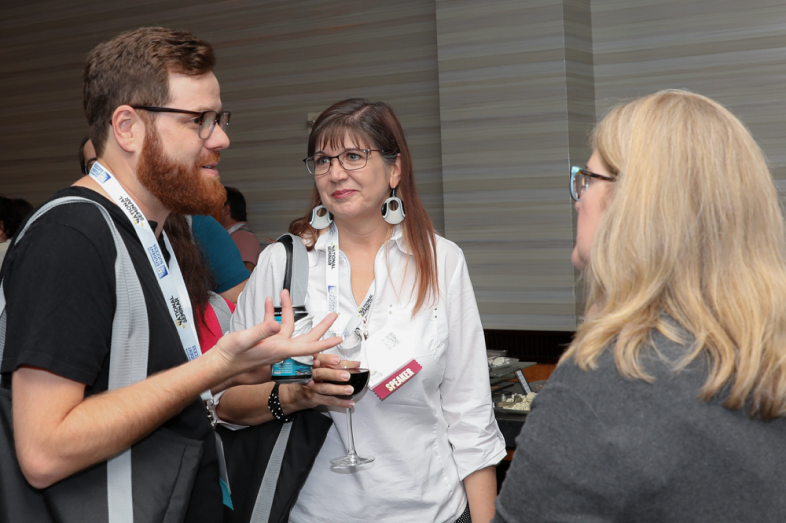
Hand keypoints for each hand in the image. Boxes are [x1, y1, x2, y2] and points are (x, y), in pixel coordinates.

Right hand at [210, 290, 340, 380]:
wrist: (219, 365)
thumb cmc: (230, 356)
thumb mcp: (245, 340)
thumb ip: (261, 331)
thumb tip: (275, 323)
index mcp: (279, 350)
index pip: (308, 347)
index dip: (325, 342)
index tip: (339, 338)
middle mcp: (279, 349)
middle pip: (306, 337)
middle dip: (321, 326)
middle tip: (333, 316)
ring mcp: (272, 345)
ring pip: (288, 327)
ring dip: (287, 310)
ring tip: (285, 294)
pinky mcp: (264, 342)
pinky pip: (272, 326)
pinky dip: (270, 313)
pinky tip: (267, 302)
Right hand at [287, 354, 361, 408]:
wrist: (290, 393)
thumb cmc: (306, 376)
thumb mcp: (315, 366)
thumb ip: (331, 363)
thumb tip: (354, 364)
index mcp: (310, 363)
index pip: (319, 359)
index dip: (328, 359)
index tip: (338, 360)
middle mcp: (309, 374)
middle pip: (321, 373)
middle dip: (334, 374)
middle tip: (346, 375)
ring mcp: (310, 388)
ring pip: (324, 388)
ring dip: (338, 389)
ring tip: (349, 389)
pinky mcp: (313, 398)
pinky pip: (328, 400)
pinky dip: (340, 402)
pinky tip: (349, 402)